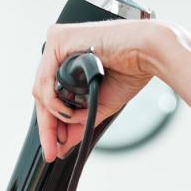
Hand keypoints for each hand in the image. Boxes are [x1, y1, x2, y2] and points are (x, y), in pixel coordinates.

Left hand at [34, 18, 168, 160]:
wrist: (150, 52)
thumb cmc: (131, 69)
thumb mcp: (99, 104)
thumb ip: (79, 122)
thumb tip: (62, 145)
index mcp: (68, 62)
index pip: (50, 97)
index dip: (50, 127)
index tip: (53, 150)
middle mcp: (60, 50)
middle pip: (42, 95)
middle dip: (48, 128)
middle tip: (52, 152)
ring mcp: (57, 42)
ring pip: (40, 90)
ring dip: (53, 117)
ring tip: (68, 130)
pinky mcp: (59, 38)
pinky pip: (45, 79)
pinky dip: (53, 102)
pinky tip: (66, 113)